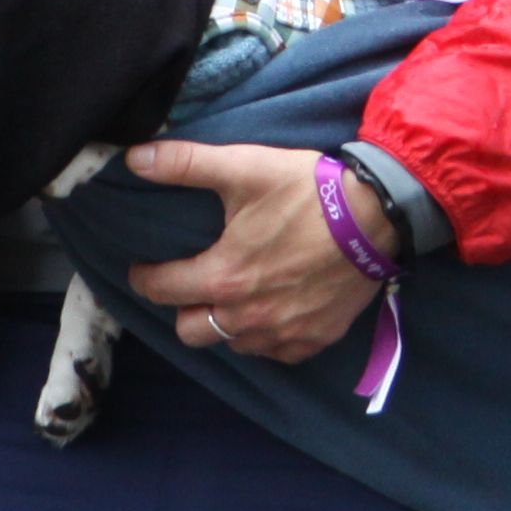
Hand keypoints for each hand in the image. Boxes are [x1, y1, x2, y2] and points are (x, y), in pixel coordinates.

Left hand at [125, 141, 385, 361]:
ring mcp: (283, 333)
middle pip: (190, 331)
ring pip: (232, 344)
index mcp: (223, 276)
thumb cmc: (308, 192)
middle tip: (193, 282)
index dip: (145, 276)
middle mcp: (247, 316)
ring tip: (234, 295)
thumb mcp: (243, 167)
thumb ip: (184, 164)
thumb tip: (134, 158)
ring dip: (225, 323)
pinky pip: (274, 352)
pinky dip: (266, 336)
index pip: (161, 290)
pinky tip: (271, 310)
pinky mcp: (314, 339)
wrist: (377, 215)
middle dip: (183, 308)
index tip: (146, 267)